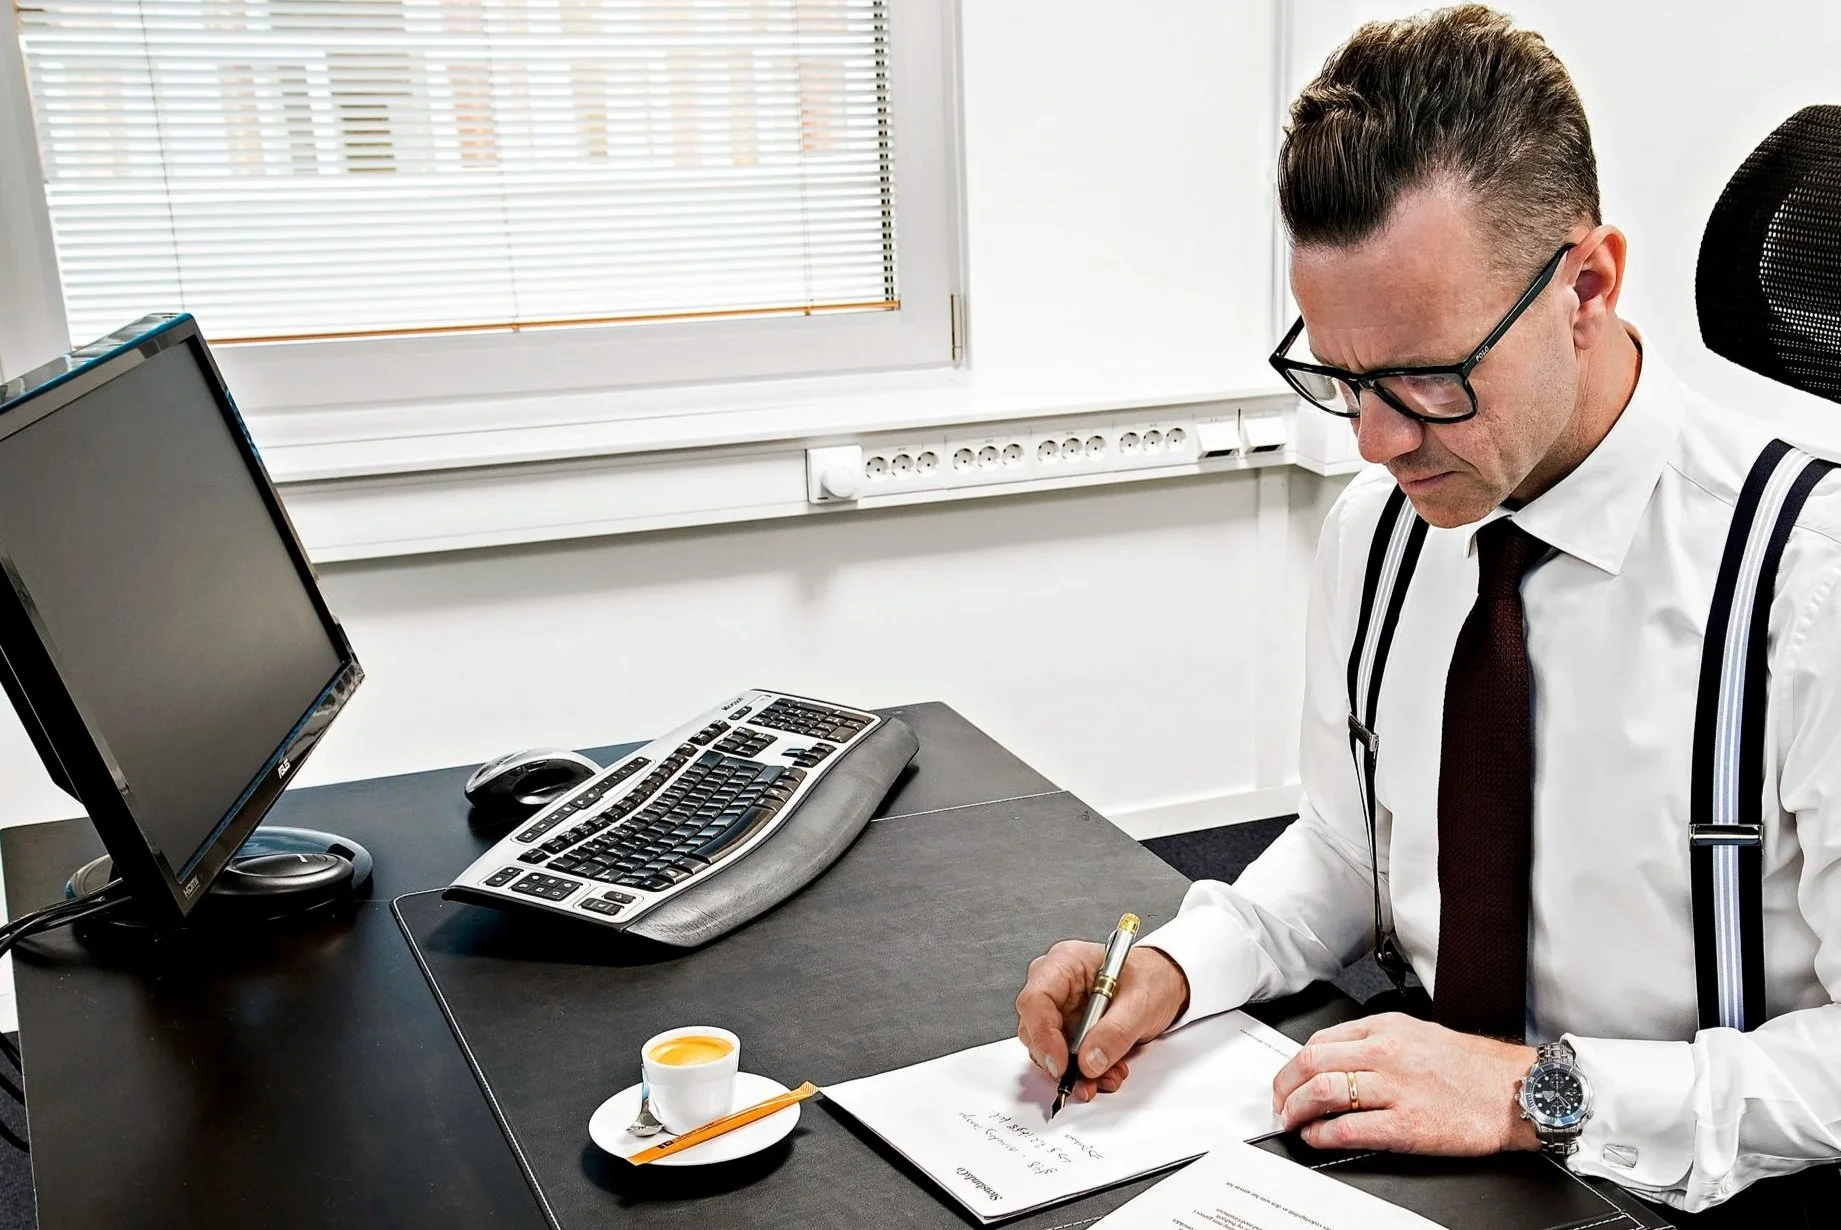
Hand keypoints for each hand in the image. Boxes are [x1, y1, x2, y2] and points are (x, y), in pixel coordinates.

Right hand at [1014, 941, 1189, 1102]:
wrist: (1165, 985)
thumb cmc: (1150, 978)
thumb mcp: (1140, 1002)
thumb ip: (1115, 1032)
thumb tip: (1089, 1061)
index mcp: (1066, 963)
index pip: (1036, 999)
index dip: (1042, 1035)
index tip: (1060, 1064)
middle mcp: (1055, 984)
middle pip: (1034, 1027)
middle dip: (1060, 1060)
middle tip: (1086, 1078)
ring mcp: (1060, 1008)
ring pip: (1047, 1048)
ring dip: (1076, 1070)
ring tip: (1107, 1075)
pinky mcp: (1068, 1029)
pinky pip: (1065, 1057)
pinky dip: (1085, 1071)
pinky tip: (1107, 1071)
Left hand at [1271, 1013, 1539, 1154]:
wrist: (1511, 1091)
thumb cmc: (1469, 1066)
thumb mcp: (1415, 1033)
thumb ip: (1373, 1040)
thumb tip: (1334, 1057)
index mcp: (1384, 1028)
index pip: (1319, 1041)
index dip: (1293, 1064)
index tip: (1287, 1079)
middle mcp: (1384, 1053)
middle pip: (1310, 1064)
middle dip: (1283, 1087)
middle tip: (1278, 1103)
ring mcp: (1394, 1088)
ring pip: (1322, 1093)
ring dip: (1295, 1111)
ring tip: (1291, 1122)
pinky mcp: (1406, 1124)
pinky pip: (1348, 1129)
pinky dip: (1322, 1135)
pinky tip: (1317, 1138)